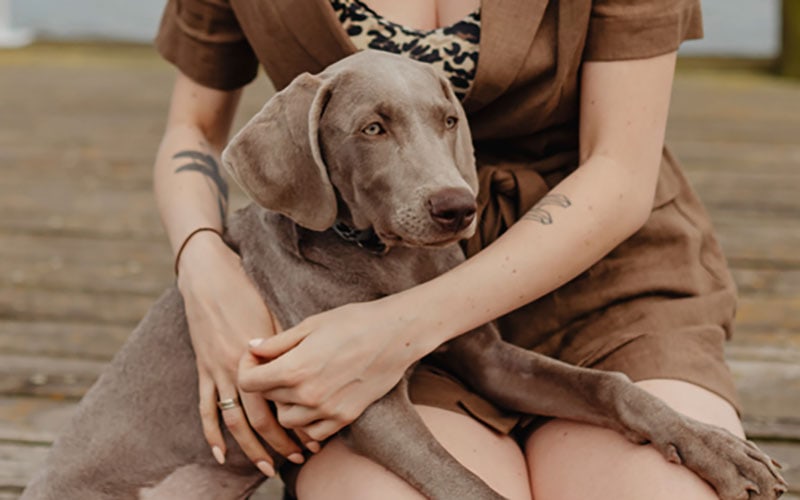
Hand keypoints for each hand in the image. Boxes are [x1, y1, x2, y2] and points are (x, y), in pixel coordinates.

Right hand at [177, 232, 314, 474]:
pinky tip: (220, 455)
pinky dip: (211, 434)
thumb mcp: (274, 317)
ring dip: (251, 447)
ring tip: (267, 466)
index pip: (281, 400)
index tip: (315, 438)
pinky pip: (206, 408)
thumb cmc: (247, 292)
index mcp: (260, 356)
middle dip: (280, 442)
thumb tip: (305, 370)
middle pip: (260, 417)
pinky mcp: (203, 370)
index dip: (298, 422)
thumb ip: (286, 347)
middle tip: (298, 458)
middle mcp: (238, 368)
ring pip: (235, 420)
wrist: (208, 277)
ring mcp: (217, 371)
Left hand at [238, 299, 426, 440]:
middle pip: (267, 399)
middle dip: (267, 383)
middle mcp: (307, 394)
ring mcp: (326, 410)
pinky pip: (313, 432)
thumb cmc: (353, 322)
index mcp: (294, 368)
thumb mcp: (310, 325)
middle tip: (278, 365)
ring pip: (286, 420)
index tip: (257, 359)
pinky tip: (315, 401)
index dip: (248, 369)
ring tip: (298, 383)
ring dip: (285, 404)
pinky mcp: (344, 418)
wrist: (395, 335)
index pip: (249, 382)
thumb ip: (277, 342)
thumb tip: (252, 349)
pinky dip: (307, 421)